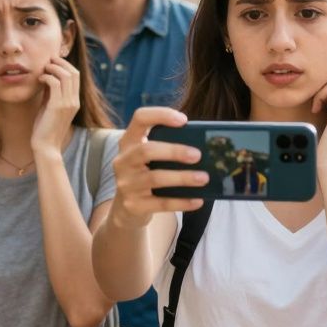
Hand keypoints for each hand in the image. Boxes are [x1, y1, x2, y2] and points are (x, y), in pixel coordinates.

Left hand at [30, 57, 80, 154]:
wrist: (46, 147)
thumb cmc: (45, 128)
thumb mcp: (50, 107)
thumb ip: (51, 93)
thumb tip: (48, 77)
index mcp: (75, 101)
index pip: (76, 76)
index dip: (65, 65)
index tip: (52, 62)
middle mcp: (74, 101)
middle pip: (73, 72)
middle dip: (60, 63)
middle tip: (48, 61)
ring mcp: (68, 104)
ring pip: (66, 76)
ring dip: (53, 68)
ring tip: (43, 69)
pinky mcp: (58, 106)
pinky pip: (54, 83)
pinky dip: (47, 77)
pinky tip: (39, 79)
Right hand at [109, 107, 205, 230]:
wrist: (126, 210)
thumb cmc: (146, 176)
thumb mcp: (148, 159)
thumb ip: (166, 148)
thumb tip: (203, 147)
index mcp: (129, 142)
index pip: (139, 118)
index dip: (160, 115)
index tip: (184, 120)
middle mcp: (123, 161)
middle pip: (146, 150)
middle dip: (174, 151)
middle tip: (198, 155)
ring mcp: (126, 184)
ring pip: (155, 178)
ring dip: (182, 177)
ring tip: (203, 178)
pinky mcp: (133, 205)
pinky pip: (161, 203)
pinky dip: (181, 202)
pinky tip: (197, 200)